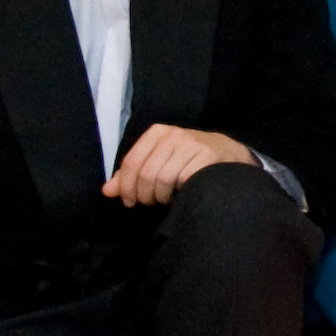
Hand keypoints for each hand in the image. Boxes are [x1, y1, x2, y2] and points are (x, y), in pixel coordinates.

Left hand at [106, 123, 251, 207]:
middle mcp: (174, 135)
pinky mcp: (207, 157)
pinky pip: (182, 182)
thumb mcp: (157, 161)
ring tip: (166, 198)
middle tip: (150, 202)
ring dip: (161, 197)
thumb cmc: (187, 160)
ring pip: (162, 180)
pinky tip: (181, 194)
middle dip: (144, 195)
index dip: (126, 186)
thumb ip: (131, 175)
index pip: (131, 162)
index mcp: (157, 133)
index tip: (129, 201)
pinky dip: (178, 194)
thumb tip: (107, 190)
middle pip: (145, 174)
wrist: (228, 155)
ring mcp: (192, 145)